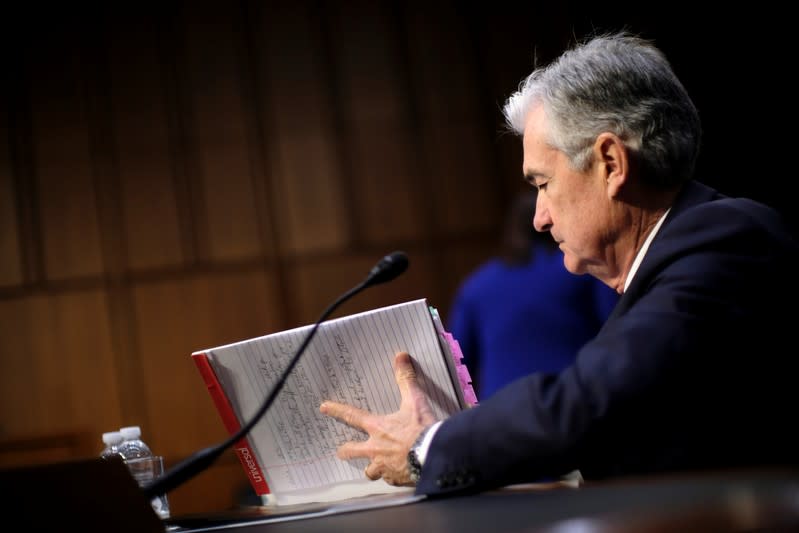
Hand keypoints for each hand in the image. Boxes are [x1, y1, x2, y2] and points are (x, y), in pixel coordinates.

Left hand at [319, 351, 436, 485]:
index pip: (352, 416)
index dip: (337, 410)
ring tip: (376, 469)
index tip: (323, 408)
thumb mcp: (415, 400)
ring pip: (370, 471)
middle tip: (341, 452)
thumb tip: (400, 355)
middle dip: (346, 451)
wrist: (432, 455)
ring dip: (372, 469)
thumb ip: (406, 379)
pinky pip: (390, 480)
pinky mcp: (396, 480)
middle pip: (352, 452)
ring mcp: (384, 467)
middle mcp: (375, 449)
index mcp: (377, 428)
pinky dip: (393, 477)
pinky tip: (399, 475)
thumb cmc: (421, 428)